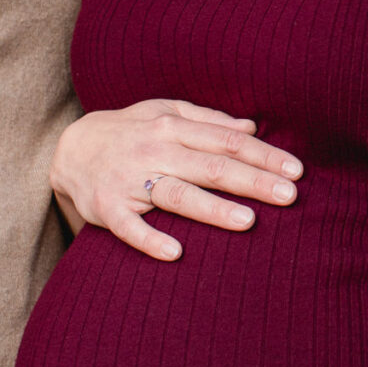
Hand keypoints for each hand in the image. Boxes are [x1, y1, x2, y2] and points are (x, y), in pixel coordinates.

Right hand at [51, 99, 301, 260]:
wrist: (70, 148)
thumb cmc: (131, 131)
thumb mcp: (165, 113)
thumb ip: (208, 120)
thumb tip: (251, 128)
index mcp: (172, 127)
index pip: (227, 141)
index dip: (263, 155)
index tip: (296, 171)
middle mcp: (154, 150)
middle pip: (211, 167)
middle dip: (253, 181)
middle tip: (290, 196)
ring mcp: (129, 180)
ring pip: (176, 194)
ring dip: (212, 209)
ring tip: (248, 221)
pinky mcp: (107, 207)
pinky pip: (129, 226)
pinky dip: (150, 239)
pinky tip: (175, 253)